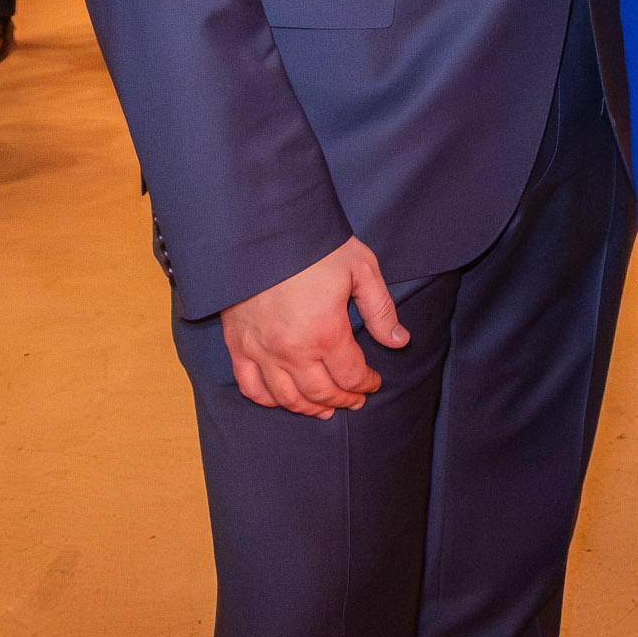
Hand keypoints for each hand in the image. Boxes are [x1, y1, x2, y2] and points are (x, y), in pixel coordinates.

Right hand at [218, 237, 406, 416]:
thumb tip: (399, 341)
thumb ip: (380, 310)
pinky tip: (282, 399)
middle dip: (343, 400)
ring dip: (309, 408)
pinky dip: (268, 400)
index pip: (351, 376)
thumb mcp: (361, 268)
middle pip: (321, 393)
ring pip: (287, 398)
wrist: (262, 227)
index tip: (373, 382)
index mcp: (325, 332)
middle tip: (354, 400)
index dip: (367, 384)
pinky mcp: (238, 344)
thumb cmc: (315, 244)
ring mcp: (261, 350)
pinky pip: (250, 386)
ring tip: (324, 409)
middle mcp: (292, 350)